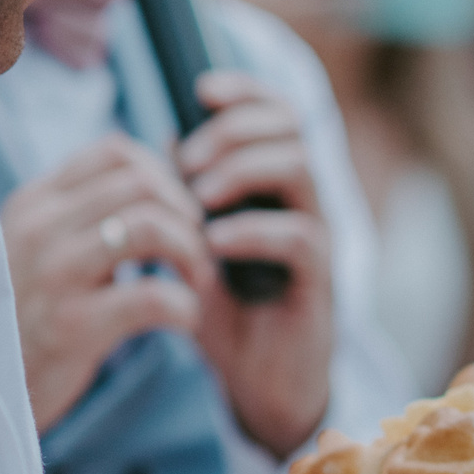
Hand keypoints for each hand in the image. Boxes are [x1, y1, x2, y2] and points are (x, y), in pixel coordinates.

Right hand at [3, 135, 214, 431]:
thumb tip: (168, 162)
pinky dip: (187, 307)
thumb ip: (93, 212)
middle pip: (143, 184)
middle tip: (199, 254)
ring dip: (194, 255)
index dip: (169, 176)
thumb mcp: (48, 250)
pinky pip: (154, 297)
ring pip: (151, 227)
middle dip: (189, 217)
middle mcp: (37, 229)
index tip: (182, 215)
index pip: (117, 151)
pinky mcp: (71, 326)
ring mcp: (51, 276)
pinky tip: (183, 321)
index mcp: (34, 203)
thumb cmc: (30, 320)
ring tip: (195, 283)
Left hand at [177, 70, 334, 456]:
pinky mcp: (317, 281)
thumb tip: (156, 141)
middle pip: (290, 126)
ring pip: (299, 168)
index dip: (246, 91)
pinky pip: (299, 236)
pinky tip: (215, 244)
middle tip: (189, 159)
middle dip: (233, 129)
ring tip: (198, 197)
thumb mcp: (195, 243)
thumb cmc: (227, 310)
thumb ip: (183, 196)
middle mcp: (301, 201)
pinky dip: (253, 231)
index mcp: (273, 185)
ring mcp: (314, 238)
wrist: (258, 383)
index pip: (277, 112)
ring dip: (242, 170)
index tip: (202, 91)